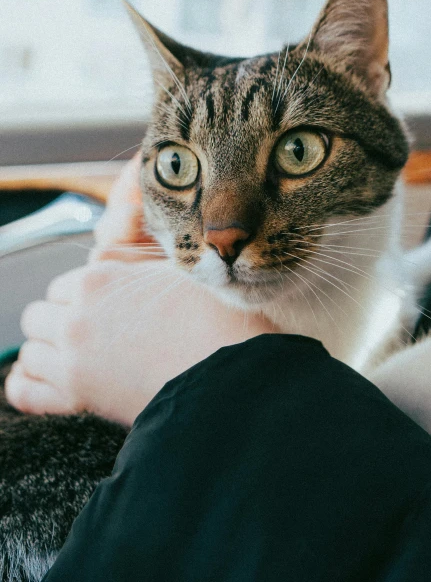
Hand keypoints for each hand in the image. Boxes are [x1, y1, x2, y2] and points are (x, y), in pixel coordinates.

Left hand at [6, 156, 276, 425]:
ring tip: (77, 360)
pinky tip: (44, 384)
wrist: (227, 377)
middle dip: (61, 321)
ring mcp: (72, 356)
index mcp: (101, 278)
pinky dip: (29, 387)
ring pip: (30, 350)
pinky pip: (24, 391)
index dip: (84, 299)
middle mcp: (78, 314)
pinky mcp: (76, 396)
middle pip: (40, 314)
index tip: (105, 310)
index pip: (67, 285)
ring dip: (48, 353)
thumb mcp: (182, 272)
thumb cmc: (214, 323)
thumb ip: (143, 255)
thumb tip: (129, 213)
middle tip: (92, 334)